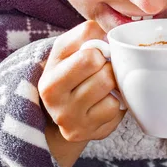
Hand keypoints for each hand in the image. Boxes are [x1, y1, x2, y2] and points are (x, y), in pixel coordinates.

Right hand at [39, 21, 125, 166]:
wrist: (61, 107)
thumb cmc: (70, 69)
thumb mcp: (69, 47)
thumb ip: (86, 33)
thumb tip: (109, 33)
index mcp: (50, 79)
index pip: (90, 57)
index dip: (99, 52)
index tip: (93, 56)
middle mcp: (57, 105)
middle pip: (105, 76)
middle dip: (108, 69)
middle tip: (100, 71)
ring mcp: (72, 122)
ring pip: (112, 94)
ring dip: (113, 86)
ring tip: (102, 86)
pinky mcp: (89, 133)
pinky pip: (116, 110)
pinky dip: (115, 103)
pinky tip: (103, 102)